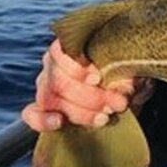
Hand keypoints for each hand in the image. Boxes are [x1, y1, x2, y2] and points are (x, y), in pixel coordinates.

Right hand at [21, 39, 142, 130]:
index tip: (97, 78)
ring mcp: (47, 85)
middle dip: (91, 96)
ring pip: (51, 98)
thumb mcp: (134, 74)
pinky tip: (59, 122)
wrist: (126, 96)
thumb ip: (129, 79)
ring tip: (104, 117)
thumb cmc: (129, 76)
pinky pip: (32, 114)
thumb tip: (121, 93)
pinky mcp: (43, 107)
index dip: (78, 66)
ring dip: (79, 111)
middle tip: (116, 103)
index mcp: (74, 44)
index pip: (63, 51)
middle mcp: (55, 63)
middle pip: (60, 80)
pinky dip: (42, 120)